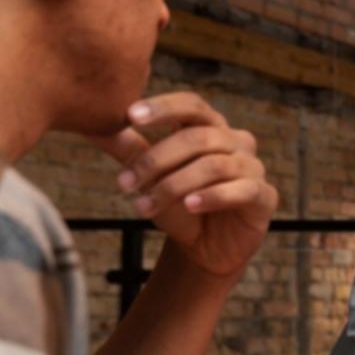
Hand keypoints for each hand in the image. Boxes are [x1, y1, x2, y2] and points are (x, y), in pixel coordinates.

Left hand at [94, 92, 278, 277]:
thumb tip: (90, 123)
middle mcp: (236, 142)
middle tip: (124, 183)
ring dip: (175, 185)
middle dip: (157, 160)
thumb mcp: (150, 177)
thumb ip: (128, 149)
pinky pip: (241, 189)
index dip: (163, 107)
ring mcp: (254, 168)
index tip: (130, 116)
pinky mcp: (265, 197)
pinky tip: (189, 206)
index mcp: (211, 128)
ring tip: (144, 206)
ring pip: (215, 165)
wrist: (204, 249)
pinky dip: (212, 197)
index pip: (192, 105)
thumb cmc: (179, 206)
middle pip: (199, 137)